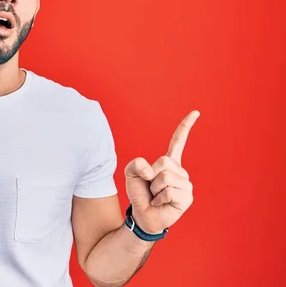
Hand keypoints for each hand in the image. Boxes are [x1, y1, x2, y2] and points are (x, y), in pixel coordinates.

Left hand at [124, 110, 199, 233]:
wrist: (142, 215)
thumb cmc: (139, 193)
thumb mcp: (131, 173)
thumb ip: (136, 164)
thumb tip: (152, 171)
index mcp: (169, 163)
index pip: (178, 141)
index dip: (186, 127)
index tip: (196, 112)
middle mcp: (180, 172)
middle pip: (164, 161)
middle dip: (151, 175)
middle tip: (151, 187)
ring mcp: (186, 184)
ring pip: (165, 177)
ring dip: (154, 188)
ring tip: (156, 196)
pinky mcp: (187, 198)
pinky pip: (168, 190)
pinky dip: (158, 198)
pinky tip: (160, 203)